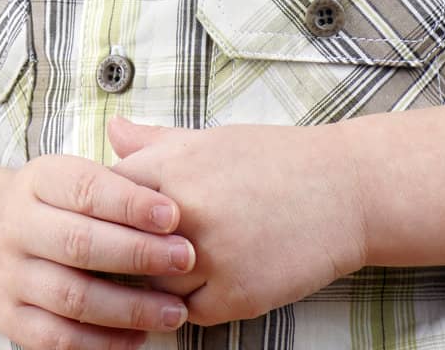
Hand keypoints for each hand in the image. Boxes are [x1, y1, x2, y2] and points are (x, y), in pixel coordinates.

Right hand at [0, 152, 199, 349]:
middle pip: (79, 243)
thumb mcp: (67, 175)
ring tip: (176, 310)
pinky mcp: (11, 320)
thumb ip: (115, 174)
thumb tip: (165, 169)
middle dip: (137, 253)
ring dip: (130, 307)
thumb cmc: (48, 206)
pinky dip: (102, 342)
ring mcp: (10, 276)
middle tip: (184, 259)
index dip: (130, 203)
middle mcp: (16, 227)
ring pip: (72, 296)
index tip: (173, 215)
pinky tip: (139, 337)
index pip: (84, 188)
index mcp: (36, 181)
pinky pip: (59, 338)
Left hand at [105, 115, 367, 327]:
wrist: (343, 190)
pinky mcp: (236, 295)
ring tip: (167, 270)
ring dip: (154, 283)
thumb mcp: (210, 139)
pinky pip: (188, 313)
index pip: (105, 195)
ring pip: (151, 286)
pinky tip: (202, 284)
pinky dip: (189, 303)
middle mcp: (186, 208)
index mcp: (174, 164)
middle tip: (120, 256)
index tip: (101, 220)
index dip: (101, 211)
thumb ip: (155, 142)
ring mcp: (210, 255)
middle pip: (121, 247)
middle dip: (119, 253)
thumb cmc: (274, 159)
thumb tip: (112, 130)